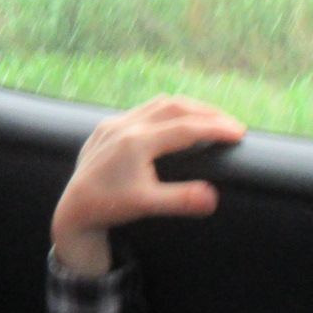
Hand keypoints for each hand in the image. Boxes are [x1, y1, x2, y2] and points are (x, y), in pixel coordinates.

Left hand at [51, 96, 247, 276]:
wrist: (73, 208)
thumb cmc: (110, 207)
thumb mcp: (146, 206)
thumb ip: (181, 199)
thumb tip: (214, 197)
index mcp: (136, 143)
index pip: (186, 128)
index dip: (216, 128)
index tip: (239, 132)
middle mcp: (125, 126)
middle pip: (175, 107)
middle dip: (207, 113)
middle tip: (231, 124)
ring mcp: (114, 123)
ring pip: (159, 104)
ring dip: (188, 108)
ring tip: (211, 119)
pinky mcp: (107, 126)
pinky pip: (143, 110)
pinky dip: (166, 111)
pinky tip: (177, 121)